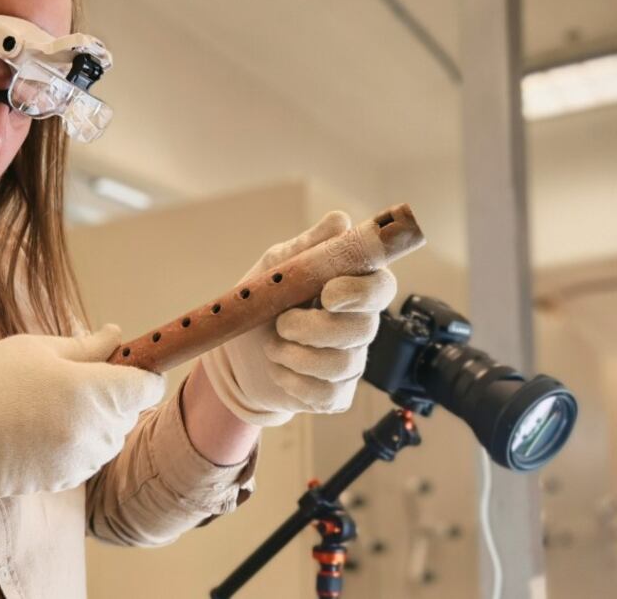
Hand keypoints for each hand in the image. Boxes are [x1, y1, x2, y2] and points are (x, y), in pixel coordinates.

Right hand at [0, 324, 163, 520]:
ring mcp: (81, 461)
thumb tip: (117, 336)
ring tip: (53, 405)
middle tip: (75, 378)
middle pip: (131, 412)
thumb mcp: (37, 348)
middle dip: (115, 394)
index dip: (142, 371)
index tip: (125, 363)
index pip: (148, 386)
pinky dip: (79, 443)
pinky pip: (90, 457)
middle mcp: (94, 431)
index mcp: (92, 392)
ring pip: (112, 437)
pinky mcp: (65, 481)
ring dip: (98, 421)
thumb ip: (87, 346)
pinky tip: (43, 429)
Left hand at [201, 212, 396, 425]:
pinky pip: (327, 394)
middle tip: (282, 324)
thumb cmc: (261, 303)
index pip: (382, 286)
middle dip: (316, 328)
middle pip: (363, 329)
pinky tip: (279, 371)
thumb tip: (340, 221)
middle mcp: (359, 324)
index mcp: (351, 287)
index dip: (362, 291)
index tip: (328, 293)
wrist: (234, 354)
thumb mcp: (275, 267)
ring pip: (342, 364)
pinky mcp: (336, 394)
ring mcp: (351, 361)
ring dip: (297, 356)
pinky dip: (294, 383)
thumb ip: (307, 246)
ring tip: (273, 346)